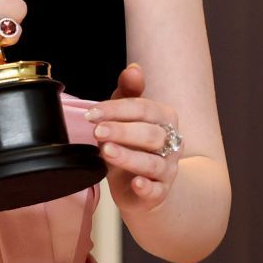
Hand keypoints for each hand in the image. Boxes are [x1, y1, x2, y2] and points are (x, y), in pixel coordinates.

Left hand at [84, 62, 181, 212]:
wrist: (142, 184)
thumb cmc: (132, 144)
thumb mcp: (127, 117)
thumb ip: (128, 93)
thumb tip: (133, 69)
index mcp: (164, 119)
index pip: (144, 109)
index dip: (117, 110)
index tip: (91, 113)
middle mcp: (171, 143)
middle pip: (150, 135)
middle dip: (122, 131)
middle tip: (97, 131)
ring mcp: (168, 169)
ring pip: (153, 163)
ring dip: (129, 156)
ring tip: (106, 151)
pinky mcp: (159, 193)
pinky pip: (157, 191)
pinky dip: (146, 187)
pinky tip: (135, 183)